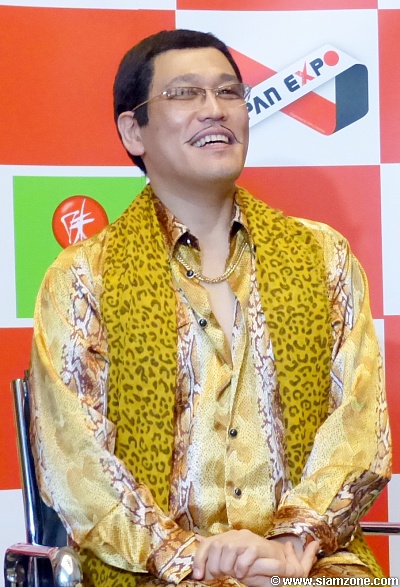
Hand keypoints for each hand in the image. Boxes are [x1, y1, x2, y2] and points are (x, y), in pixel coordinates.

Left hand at [192, 529, 317, 582]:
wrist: (278, 561)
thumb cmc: (252, 566)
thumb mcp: (231, 563)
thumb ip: (217, 561)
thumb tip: (197, 566)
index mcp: (227, 538)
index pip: (207, 543)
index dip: (199, 559)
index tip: (198, 576)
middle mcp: (236, 535)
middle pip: (216, 545)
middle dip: (214, 565)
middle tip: (220, 575)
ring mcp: (248, 539)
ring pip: (228, 548)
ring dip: (227, 565)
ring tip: (233, 574)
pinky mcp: (259, 546)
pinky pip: (246, 554)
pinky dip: (242, 566)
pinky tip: (242, 573)